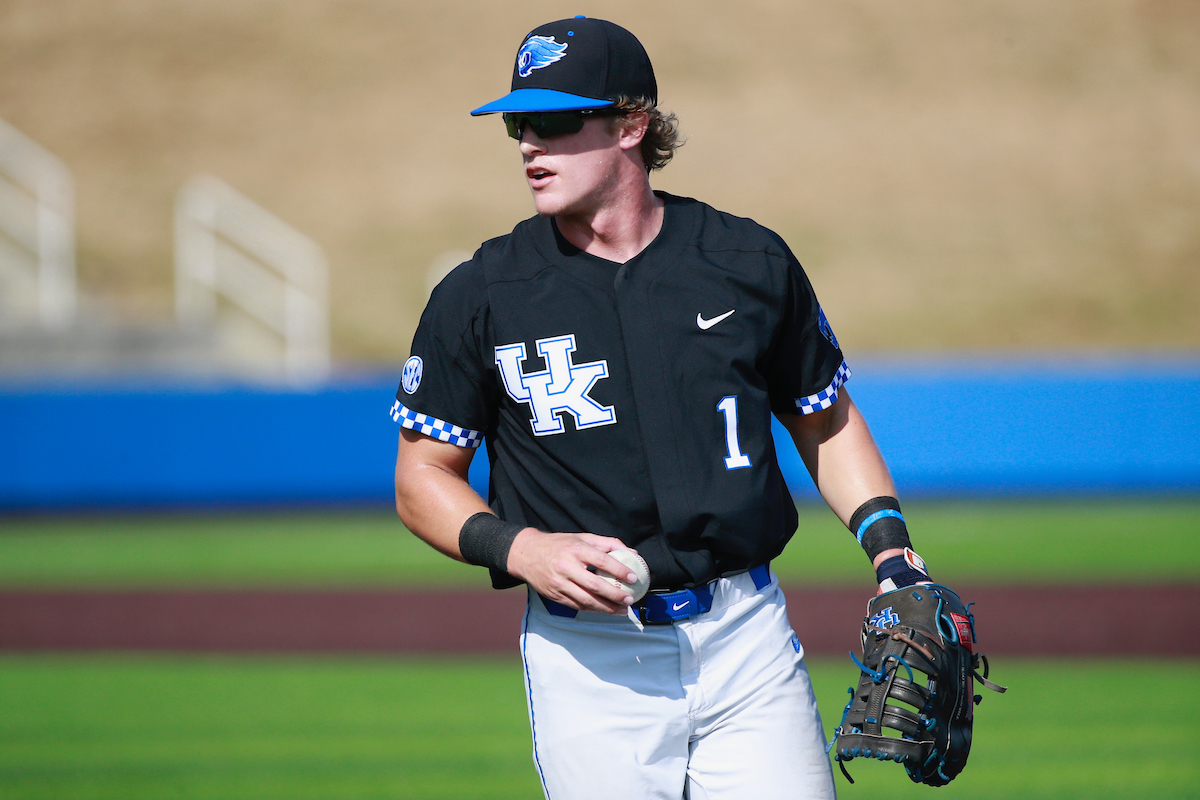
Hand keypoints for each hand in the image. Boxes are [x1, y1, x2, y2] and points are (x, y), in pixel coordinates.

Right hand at [506, 529, 639, 613]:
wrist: (526, 554)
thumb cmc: (558, 545)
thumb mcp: (582, 538)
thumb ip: (606, 544)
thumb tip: (631, 553)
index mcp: (576, 550)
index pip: (602, 561)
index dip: (619, 570)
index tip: (633, 578)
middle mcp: (567, 567)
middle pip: (595, 585)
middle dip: (615, 595)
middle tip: (630, 599)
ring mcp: (559, 583)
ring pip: (587, 600)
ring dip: (606, 608)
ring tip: (622, 610)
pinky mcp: (555, 595)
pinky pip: (577, 606)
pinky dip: (593, 609)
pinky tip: (604, 610)